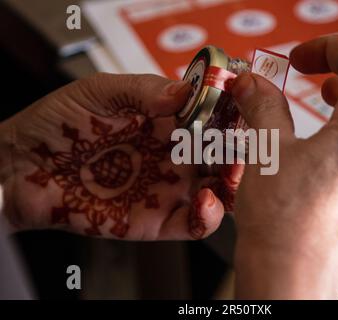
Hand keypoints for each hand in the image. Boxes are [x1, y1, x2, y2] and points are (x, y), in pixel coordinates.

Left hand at [0, 73, 239, 239]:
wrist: (24, 166)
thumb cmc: (59, 123)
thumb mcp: (101, 93)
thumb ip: (144, 90)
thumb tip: (186, 92)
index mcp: (166, 124)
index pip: (212, 121)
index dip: (232, 118)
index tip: (247, 113)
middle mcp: (172, 158)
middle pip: (221, 159)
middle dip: (240, 155)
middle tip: (249, 150)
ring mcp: (166, 190)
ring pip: (216, 193)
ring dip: (232, 188)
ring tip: (231, 176)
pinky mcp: (154, 221)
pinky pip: (191, 225)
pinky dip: (207, 218)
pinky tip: (206, 202)